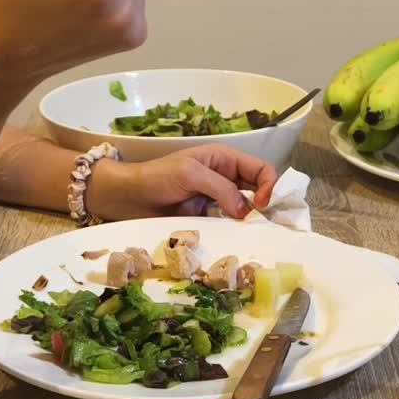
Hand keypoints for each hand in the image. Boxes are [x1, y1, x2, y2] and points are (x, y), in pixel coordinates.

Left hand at [93, 145, 279, 220]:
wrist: (129, 197)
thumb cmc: (158, 176)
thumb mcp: (190, 174)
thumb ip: (221, 188)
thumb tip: (246, 211)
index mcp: (225, 159)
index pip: (260, 168)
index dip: (269, 184)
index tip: (264, 205)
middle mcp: (226, 178)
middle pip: (258, 190)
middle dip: (267, 205)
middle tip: (268, 224)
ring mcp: (218, 200)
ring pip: (246, 210)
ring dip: (253, 221)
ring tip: (257, 234)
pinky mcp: (209, 218)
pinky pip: (230, 224)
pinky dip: (237, 231)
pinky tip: (239, 239)